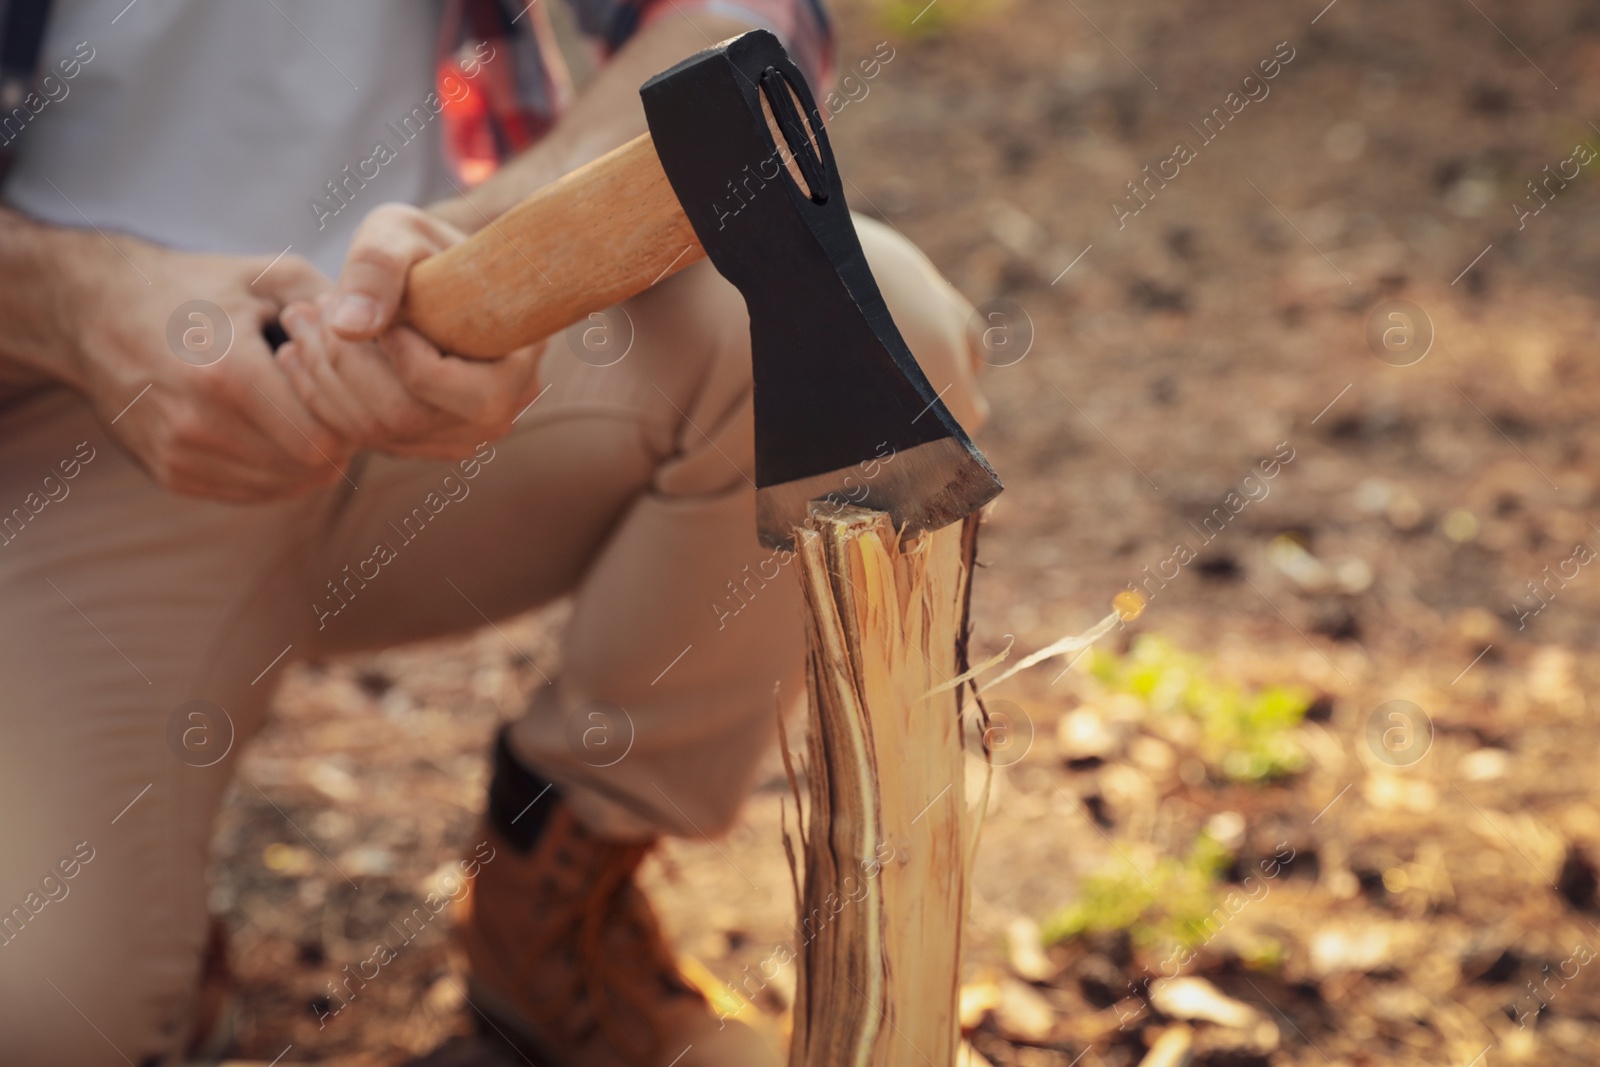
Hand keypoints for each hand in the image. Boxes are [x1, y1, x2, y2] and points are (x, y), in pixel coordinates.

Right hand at [73, 237, 351, 500]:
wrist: (95, 311)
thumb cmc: (197, 288)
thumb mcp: (269, 276)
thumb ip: (334, 307)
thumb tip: (390, 343)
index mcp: (226, 373)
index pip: (323, 437)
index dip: (350, 417)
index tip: (347, 387)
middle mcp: (198, 424)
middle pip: (308, 466)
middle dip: (335, 438)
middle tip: (333, 402)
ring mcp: (180, 456)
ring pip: (283, 486)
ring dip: (306, 457)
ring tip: (299, 409)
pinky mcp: (171, 475)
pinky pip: (250, 491)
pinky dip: (273, 468)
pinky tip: (269, 426)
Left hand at [277, 203, 544, 460]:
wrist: (440, 279)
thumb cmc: (427, 248)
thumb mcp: (402, 233)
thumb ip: (376, 267)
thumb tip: (349, 326)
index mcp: (514, 367)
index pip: (436, 382)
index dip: (390, 344)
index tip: (364, 300)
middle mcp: (496, 417)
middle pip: (401, 414)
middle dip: (341, 360)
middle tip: (311, 306)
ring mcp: (459, 439)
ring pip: (374, 431)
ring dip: (321, 375)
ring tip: (302, 320)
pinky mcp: (422, 445)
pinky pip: (363, 438)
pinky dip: (321, 396)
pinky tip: (303, 352)